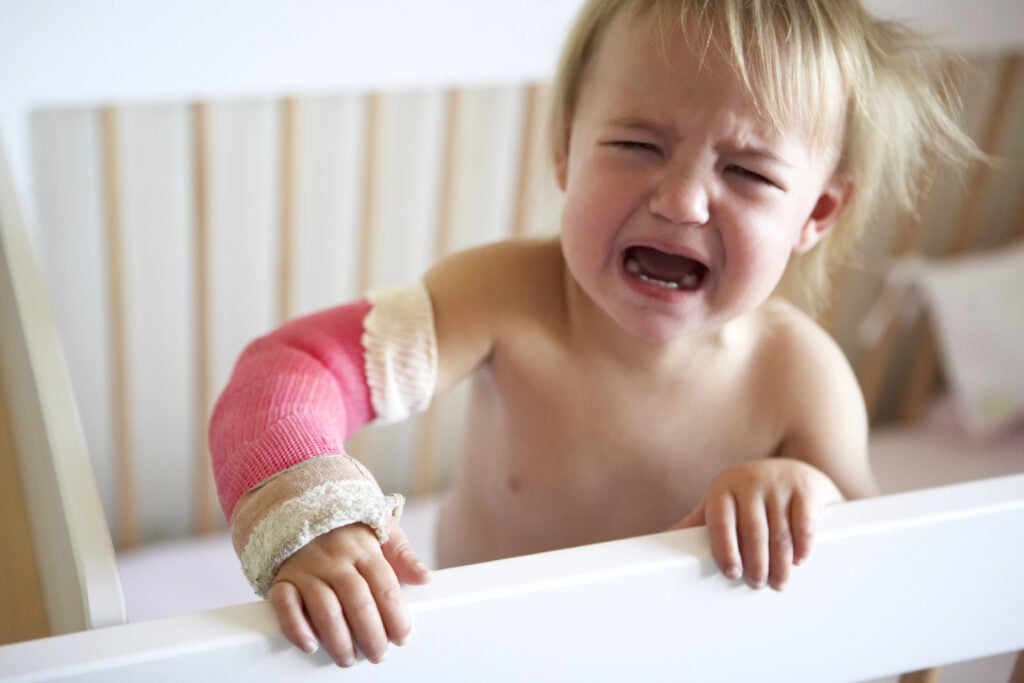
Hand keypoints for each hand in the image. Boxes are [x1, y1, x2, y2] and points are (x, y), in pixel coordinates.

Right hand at [267, 522, 430, 666]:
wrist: (299, 506)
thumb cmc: (346, 526)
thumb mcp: (381, 529)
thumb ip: (403, 556)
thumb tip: (425, 578)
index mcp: (363, 548)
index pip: (384, 587)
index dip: (396, 616)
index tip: (402, 636)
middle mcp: (334, 559)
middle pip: (357, 602)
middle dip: (371, 634)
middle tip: (378, 655)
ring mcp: (306, 569)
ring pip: (325, 609)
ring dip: (338, 639)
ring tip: (348, 658)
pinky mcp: (282, 578)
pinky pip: (285, 605)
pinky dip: (296, 627)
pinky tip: (311, 644)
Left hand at [672, 458, 841, 590]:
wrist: (793, 472)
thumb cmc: (749, 496)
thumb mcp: (722, 503)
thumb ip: (696, 523)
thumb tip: (661, 544)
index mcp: (723, 488)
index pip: (720, 521)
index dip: (724, 549)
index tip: (731, 573)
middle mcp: (750, 482)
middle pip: (752, 531)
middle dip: (755, 563)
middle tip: (756, 584)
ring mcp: (779, 484)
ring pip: (779, 533)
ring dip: (779, 564)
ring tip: (777, 583)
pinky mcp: (806, 489)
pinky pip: (804, 524)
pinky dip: (802, 547)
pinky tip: (798, 562)